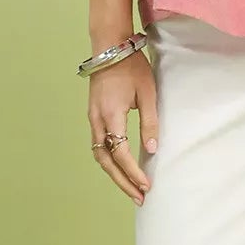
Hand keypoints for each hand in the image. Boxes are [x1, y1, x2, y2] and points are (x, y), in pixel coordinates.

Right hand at [88, 49, 159, 204]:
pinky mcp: (94, 115)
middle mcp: (97, 120)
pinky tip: (121, 167)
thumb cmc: (131, 67)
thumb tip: (152, 151)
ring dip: (114, 174)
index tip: (146, 185)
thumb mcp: (147, 94)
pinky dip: (109, 161)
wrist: (109, 47)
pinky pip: (98, 144)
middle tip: (139, 197)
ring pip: (99, 155)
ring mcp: (92, 118)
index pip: (120, 154)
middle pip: (106, 161)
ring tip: (131, 188)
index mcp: (111, 115)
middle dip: (122, 181)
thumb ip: (150, 123)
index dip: (133, 172)